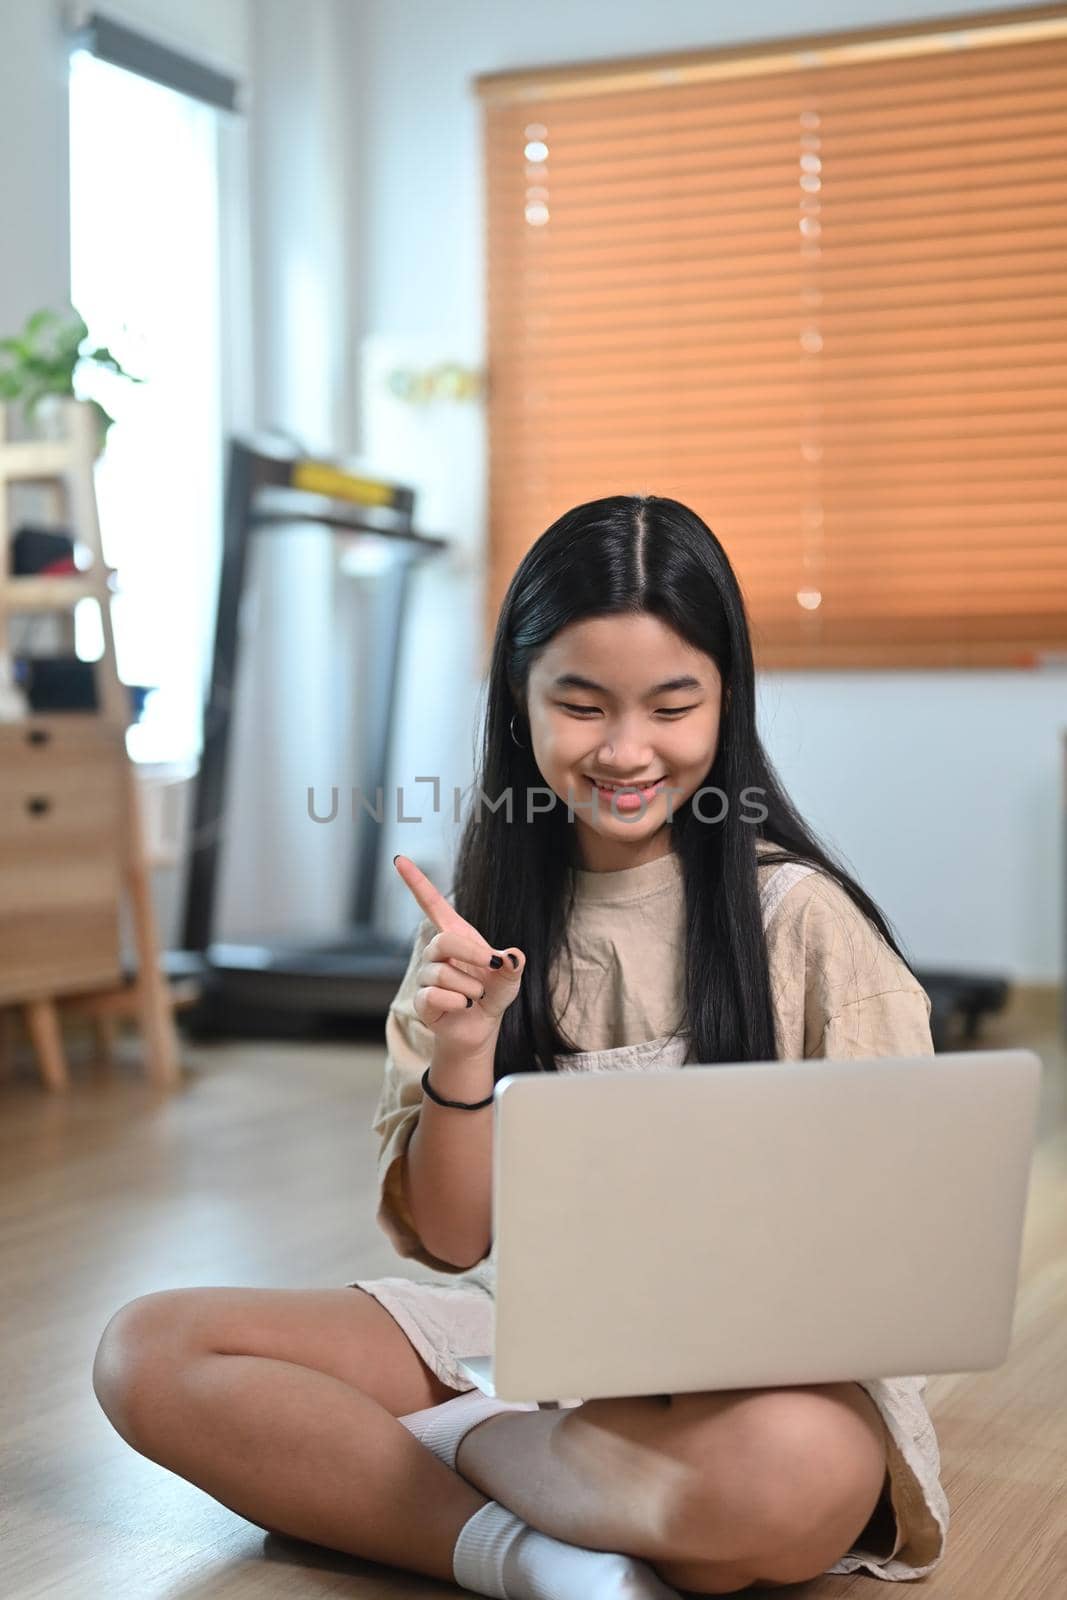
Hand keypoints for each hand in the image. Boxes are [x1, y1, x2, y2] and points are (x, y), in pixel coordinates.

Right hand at [393, 854, 525, 1054]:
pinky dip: (458, 1002)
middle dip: (471, 954)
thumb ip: (512, 964)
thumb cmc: (492, 994)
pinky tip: (463, 1006)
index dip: (416, 882)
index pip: (431, 904)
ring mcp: (426, 975)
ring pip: (443, 973)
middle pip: (443, 940)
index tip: (399, 859)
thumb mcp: (510, 976)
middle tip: (491, 967)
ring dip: (470, 987)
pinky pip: (435, 995)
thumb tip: (512, 957)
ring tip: (476, 996)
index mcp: (456, 935)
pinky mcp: (422, 1000)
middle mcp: (436, 952)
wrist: (481, 1028)